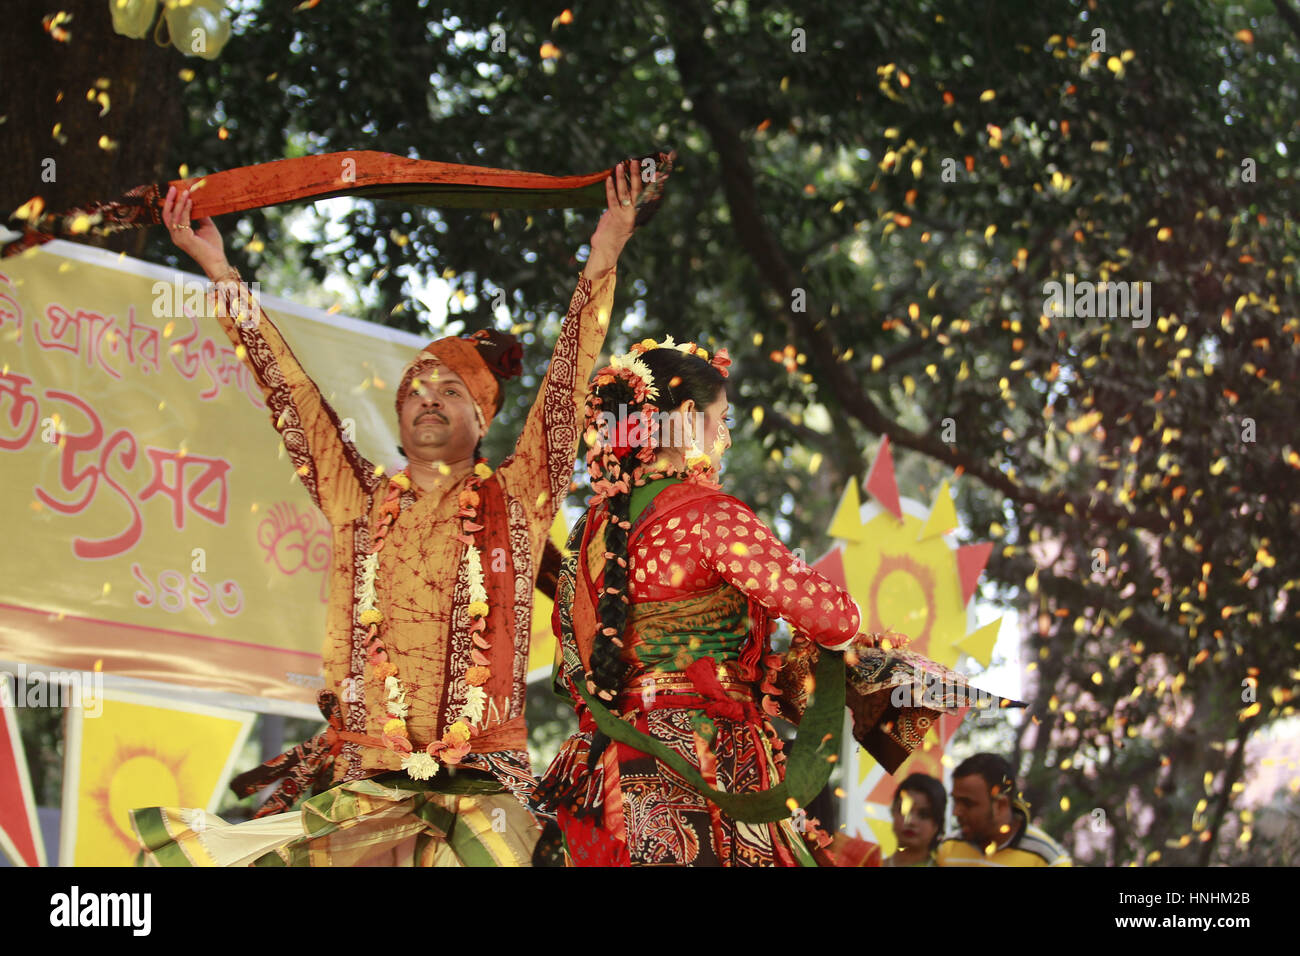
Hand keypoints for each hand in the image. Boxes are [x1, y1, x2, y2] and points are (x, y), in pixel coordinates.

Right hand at [162, 185, 226, 276]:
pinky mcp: (184, 238)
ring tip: (185, 192)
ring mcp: (178, 238)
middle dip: (170, 200)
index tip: (175, 191)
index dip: (171, 203)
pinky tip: (190, 201)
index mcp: (178, 233)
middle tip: (174, 187)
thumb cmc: (212, 246)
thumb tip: (198, 202)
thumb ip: (200, 216)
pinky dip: (186, 209)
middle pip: (167, 214)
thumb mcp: (206, 227)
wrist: (217, 261)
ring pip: (174, 216)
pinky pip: (183, 220)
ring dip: (179, 202)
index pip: (170, 216)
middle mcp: (175, 235)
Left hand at [583, 159, 642, 278]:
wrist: (608, 246)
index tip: (657, 169)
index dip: (654, 181)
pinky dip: (610, 188)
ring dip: (622, 178)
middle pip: (639, 190)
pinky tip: (609, 178)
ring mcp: (626, 215)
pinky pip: (612, 200)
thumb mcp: (628, 213)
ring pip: (625, 193)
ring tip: (620, 165)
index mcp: (643, 212)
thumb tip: (632, 181)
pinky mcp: (615, 217)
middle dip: (637, 175)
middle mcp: (637, 213)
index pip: (651, 193)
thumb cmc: (618, 227)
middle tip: (636, 160)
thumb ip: (632, 200)